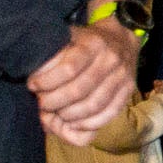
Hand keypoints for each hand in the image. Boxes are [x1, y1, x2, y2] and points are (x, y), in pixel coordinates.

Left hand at [29, 23, 139, 144]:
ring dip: (68, 116)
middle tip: (42, 103)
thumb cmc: (85, 42)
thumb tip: (35, 82)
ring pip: (93, 106)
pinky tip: (73, 123)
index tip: (33, 85)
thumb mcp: (67, 38)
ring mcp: (123, 77)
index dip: (46, 81)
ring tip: (55, 114)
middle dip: (54, 102)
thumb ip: (51, 56)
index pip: (68, 68)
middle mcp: (111, 60)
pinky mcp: (128, 91)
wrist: (121, 40)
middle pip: (78, 91)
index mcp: (94, 43)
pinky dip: (88, 124)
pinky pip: (108, 114)